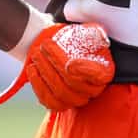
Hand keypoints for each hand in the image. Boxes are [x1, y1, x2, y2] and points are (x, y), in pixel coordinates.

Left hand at [0, 22, 114, 109]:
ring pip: (60, 92)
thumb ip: (94, 33)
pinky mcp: (61, 105)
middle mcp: (93, 89)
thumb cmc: (80, 40)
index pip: (97, 74)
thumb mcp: (90, 32)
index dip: (84, 71)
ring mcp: (78, 99)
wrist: (66, 50)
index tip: (70, 63)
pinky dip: (38, 86)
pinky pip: (49, 102)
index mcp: (104, 72)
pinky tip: (33, 71)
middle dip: (56, 62)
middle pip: (73, 82)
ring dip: (45, 72)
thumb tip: (96, 37)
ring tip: (36, 55)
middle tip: (44, 46)